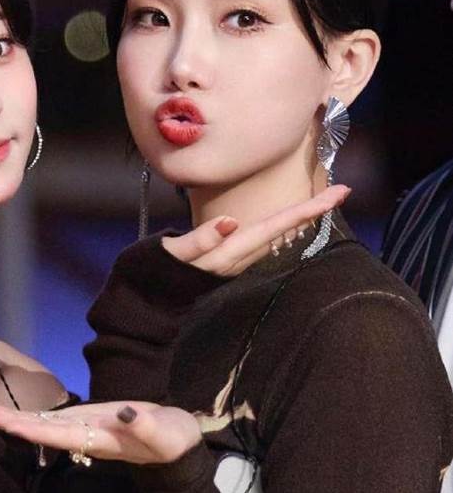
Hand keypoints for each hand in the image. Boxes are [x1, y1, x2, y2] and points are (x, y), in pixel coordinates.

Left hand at [0, 397, 201, 465]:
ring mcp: (85, 430)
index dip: (31, 429)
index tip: (4, 423)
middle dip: (11, 423)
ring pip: (44, 425)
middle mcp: (85, 438)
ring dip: (15, 419)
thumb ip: (144, 426)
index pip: (59, 435)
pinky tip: (13, 414)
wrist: (179, 445)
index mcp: (100, 441)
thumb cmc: (174, 441)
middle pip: (42, 431)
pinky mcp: (89, 420)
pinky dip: (33, 416)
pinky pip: (55, 419)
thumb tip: (123, 414)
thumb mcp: (165, 434)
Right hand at [162, 183, 350, 274]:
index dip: (307, 211)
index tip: (335, 196)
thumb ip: (201, 239)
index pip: (276, 227)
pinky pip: (264, 243)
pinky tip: (291, 223)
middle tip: (343, 192)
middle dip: (313, 212)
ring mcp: (238, 262)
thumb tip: (231, 222)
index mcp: (231, 252)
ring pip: (277, 238)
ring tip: (324, 202)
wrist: (150, 300)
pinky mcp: (232, 262)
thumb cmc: (159, 273)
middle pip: (284, 231)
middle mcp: (241, 259)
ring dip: (301, 221)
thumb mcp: (175, 255)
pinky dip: (282, 230)